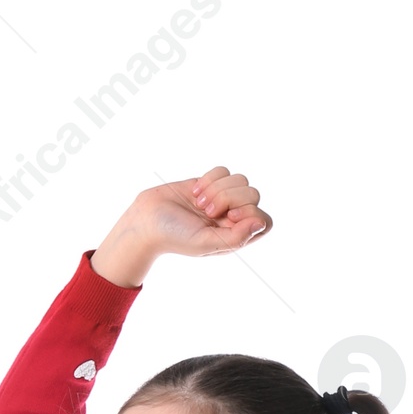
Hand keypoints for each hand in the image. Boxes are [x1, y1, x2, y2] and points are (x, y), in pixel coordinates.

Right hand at [91, 168, 271, 286]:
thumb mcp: (205, 243)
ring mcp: (223, 198)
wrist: (148, 220)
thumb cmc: (175, 237)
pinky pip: (224, 171)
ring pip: (241, 179)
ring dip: (217, 188)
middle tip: (208, 211)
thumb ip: (236, 237)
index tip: (228, 217)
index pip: (264, 220)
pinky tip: (195, 193)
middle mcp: (232, 217)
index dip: (251, 213)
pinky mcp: (211, 183)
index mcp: (236, 236)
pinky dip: (210, 179)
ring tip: (199, 203)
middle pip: (253, 195)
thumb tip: (260, 222)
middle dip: (230, 197)